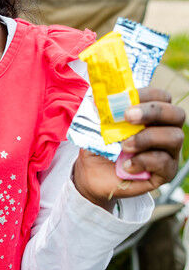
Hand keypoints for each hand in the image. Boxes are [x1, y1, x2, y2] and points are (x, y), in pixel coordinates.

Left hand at [73, 87, 184, 209]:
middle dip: (153, 112)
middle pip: (176, 114)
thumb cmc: (99, 145)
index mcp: (151, 115)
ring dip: (147, 138)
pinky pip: (165, 163)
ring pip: (174, 137)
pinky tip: (126, 165)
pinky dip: (143, 161)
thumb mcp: (95, 125)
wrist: (92, 174)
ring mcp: (169, 152)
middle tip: (129, 117)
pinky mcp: (166, 172)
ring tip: (124, 145)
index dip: (146, 95)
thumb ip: (101, 111)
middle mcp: (165, 130)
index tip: (125, 101)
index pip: (162, 97)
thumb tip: (100, 97)